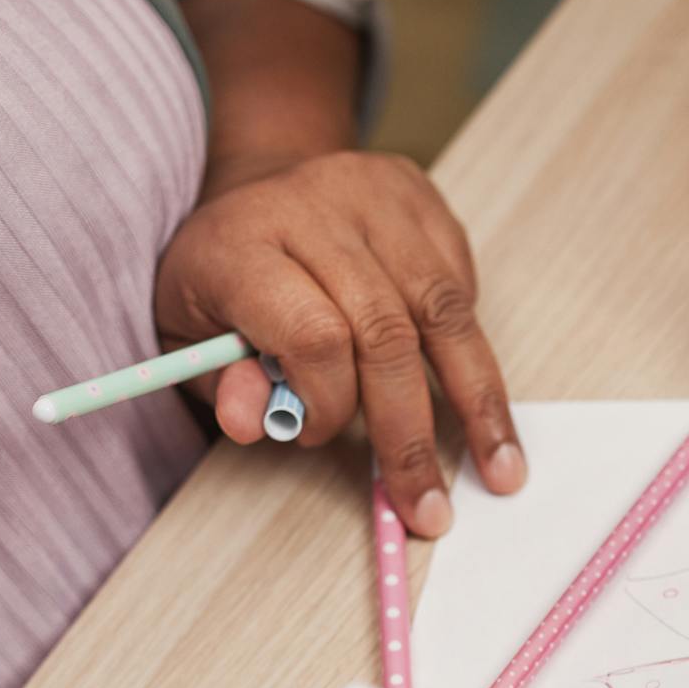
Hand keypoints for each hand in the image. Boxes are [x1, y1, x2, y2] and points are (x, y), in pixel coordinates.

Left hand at [154, 151, 521, 535]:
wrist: (265, 180)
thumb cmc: (225, 273)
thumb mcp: (186, 333)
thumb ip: (219, 384)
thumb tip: (254, 423)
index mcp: (243, 245)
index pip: (313, 335)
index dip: (328, 403)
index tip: (315, 439)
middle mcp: (316, 209)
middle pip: (387, 334)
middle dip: (410, 433)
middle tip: (429, 506)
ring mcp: (379, 199)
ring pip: (445, 314)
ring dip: (478, 403)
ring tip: (503, 468)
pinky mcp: (425, 203)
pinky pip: (463, 291)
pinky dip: (469, 350)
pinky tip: (472, 391)